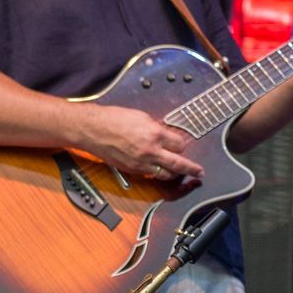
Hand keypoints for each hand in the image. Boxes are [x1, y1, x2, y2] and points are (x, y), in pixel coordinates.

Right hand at [75, 103, 203, 180]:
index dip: (182, 144)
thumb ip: (157, 128)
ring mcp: (141, 162)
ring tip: (181, 173)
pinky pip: (150, 174)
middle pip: (178, 164)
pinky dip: (157, 173)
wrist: (93, 129)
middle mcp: (150, 150)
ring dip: (174, 174)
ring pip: (165, 174)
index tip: (183, 144)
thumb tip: (166, 135)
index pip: (180, 144)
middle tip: (199, 172)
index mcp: (155, 134)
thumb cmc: (114, 119)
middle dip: (191, 169)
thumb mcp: (142, 117)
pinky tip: (160, 170)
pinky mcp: (132, 169)